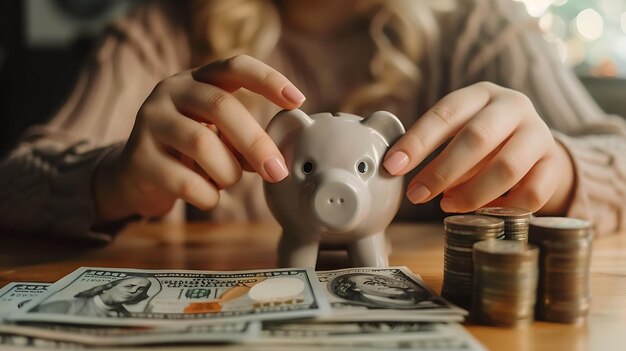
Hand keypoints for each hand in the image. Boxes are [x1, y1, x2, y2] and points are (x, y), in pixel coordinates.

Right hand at [95, 55, 304, 220]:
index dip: (268, 80)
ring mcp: (150, 121)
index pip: (235, 67)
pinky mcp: (138, 158)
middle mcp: (170, 91)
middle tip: (277, 171)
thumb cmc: (188, 154)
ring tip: (228, 182)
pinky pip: (185, 181)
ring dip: (227, 172)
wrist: (134, 176)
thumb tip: (279, 158)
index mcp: (197, 80)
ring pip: (202, 143)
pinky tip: (208, 196)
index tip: (297, 100)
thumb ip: (246, 140)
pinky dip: (208, 196)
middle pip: (221, 106)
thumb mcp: (219, 138)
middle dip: (255, 142)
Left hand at [383, 82, 573, 214]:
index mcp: (481, 94)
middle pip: (477, 138)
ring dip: (471, 194)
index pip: (446, 113)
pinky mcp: (555, 164)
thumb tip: (397, 169)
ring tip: (447, 205)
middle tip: (416, 195)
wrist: (535, 145)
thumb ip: (432, 146)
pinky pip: (532, 193)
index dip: (417, 141)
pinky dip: (504, 208)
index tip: (392, 166)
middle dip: (441, 171)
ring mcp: (539, 134)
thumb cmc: (483, 139)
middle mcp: (513, 106)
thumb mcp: (457, 131)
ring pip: (506, 168)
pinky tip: (485, 211)